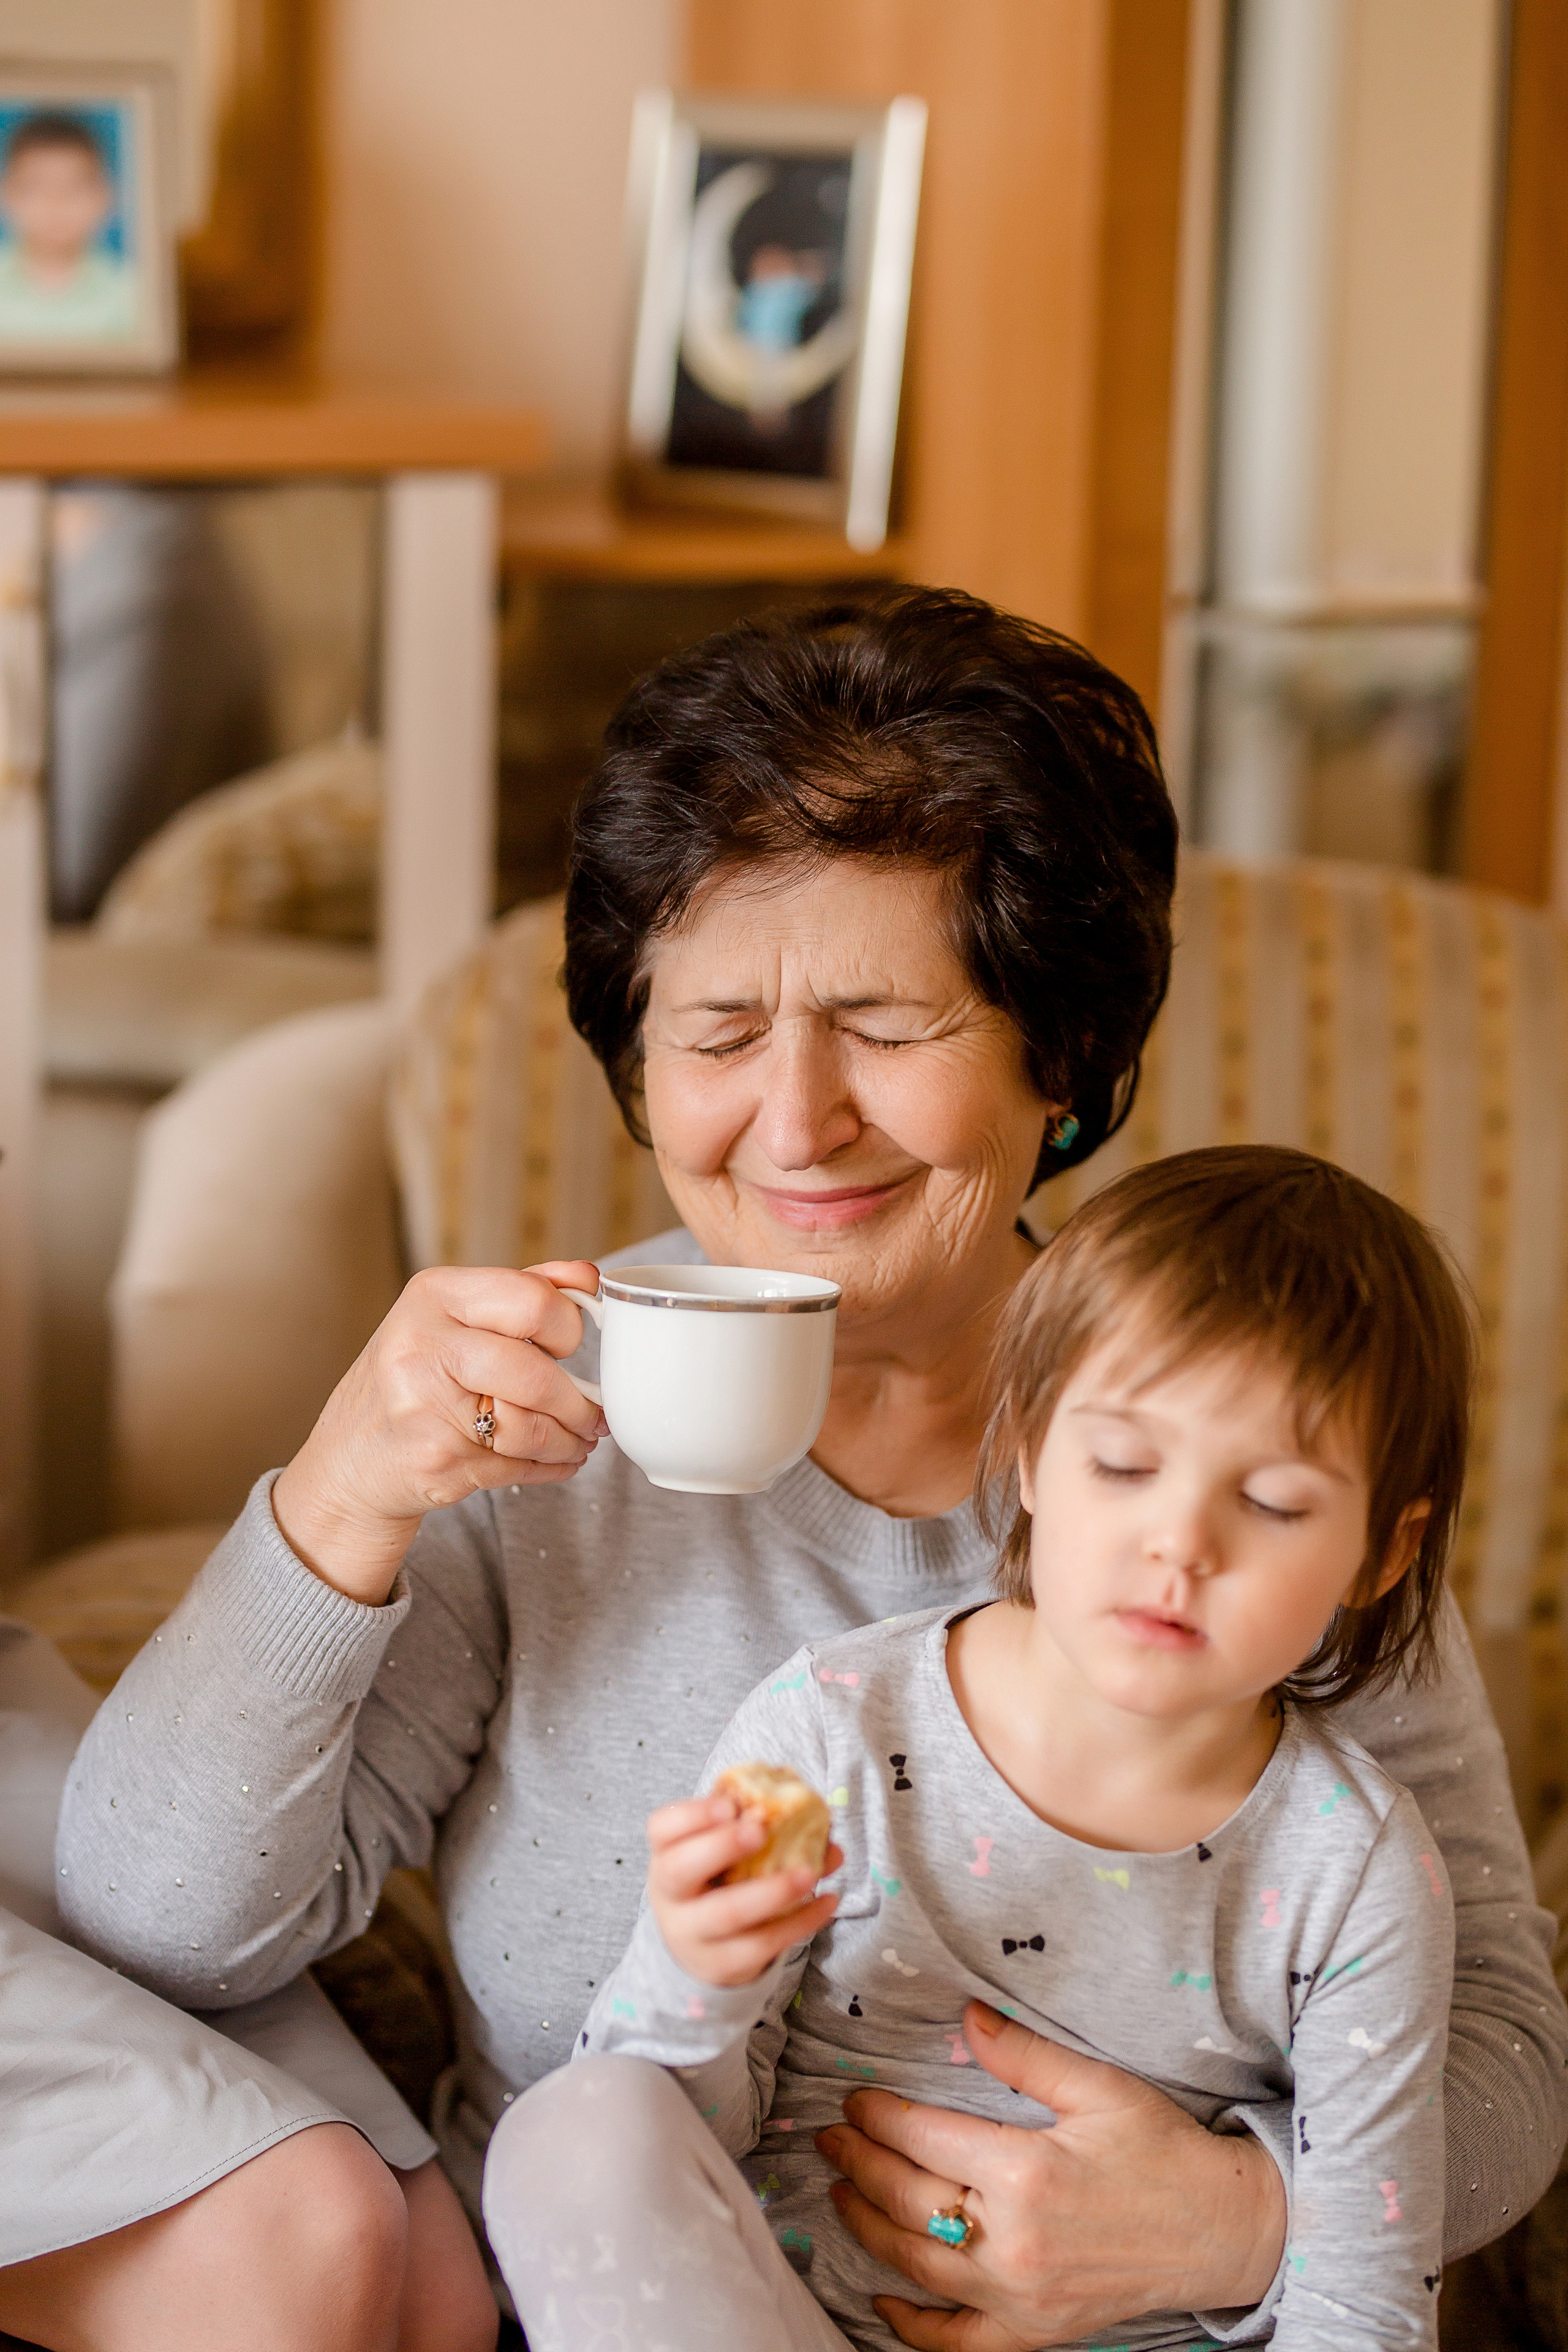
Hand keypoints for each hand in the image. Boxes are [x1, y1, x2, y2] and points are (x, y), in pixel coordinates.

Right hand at [272, 1262, 609, 1604]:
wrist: (349, 1457)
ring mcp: (424, 1409)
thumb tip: (587, 1277)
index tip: (572, 1346)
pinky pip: (519, 1467)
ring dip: (570, 1441)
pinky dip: (551, 1467)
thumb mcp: (452, 1316)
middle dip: (579, 1402)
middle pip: (535, 1374)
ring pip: (532, 1429)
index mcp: (434, 1295)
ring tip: (577, 1438)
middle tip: (594, 1412)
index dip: (569, 1327)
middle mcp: (422, 1347)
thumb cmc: (412, 1376)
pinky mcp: (436, 1462)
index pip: (534, 1301)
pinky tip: (555, 1459)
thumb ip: (522, 1290)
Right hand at [646, 1794, 841, 1987]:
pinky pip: (763, 1943)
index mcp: (666, 1853)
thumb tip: (821, 1818)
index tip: (729, 1804)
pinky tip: (827, 1901)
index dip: (693, 1815)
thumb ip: (758, 1825)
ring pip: (727, 1914)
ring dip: (772, 1891)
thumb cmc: (717, 1880)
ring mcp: (693, 1934)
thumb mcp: (721, 1852)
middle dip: (720, 1846)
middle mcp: (670, 1895)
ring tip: (810, 1873)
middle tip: (760, 1830)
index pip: (662, 1828)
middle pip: (681, 1870)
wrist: (699, 1949)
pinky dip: (800, 1922)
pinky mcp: (724, 1963)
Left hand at [816, 2000, 1285, 2349]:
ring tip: (840, 2193)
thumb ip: (1024, 2054)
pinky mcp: (1034, 2333)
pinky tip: (881, 2300)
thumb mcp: (1098, 2087)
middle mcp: (1012, 2241)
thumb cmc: (1161, 2150)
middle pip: (906, 2200)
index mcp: (1024, 2171)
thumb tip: (964, 2016)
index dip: (879, 2115)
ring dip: (866, 2227)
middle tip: (830, 2137)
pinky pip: (955, 2342)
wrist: (1220, 2230)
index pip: (923, 2139)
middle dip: (858, 2163)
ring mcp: (1019, 2296)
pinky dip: (911, 2327)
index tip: (854, 2098)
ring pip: (916, 2265)